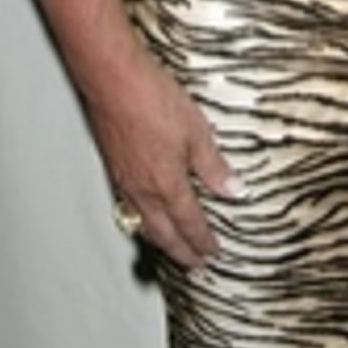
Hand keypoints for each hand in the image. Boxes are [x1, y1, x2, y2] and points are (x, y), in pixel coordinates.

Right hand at [88, 46, 238, 270]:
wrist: (114, 81)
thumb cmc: (153, 100)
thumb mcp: (197, 131)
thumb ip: (213, 166)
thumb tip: (233, 190)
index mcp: (167, 184)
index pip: (189, 223)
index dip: (202, 241)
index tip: (213, 254)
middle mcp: (143, 190)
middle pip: (164, 233)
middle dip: (181, 252)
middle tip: (194, 266)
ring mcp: (125, 181)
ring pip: (145, 223)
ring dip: (161, 239)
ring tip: (173, 248)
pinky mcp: (115, 168)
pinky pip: (131, 206)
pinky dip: (144, 219)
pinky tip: (148, 214)